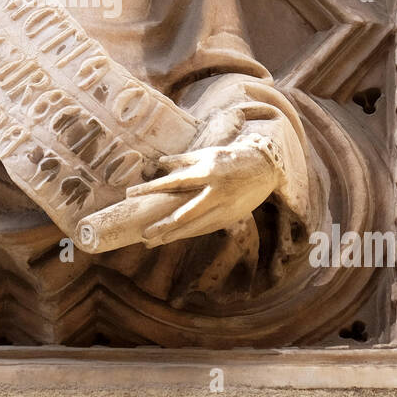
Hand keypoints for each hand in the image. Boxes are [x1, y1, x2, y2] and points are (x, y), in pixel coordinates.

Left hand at [87, 140, 279, 248]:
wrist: (265, 169)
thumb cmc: (232, 158)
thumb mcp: (208, 154)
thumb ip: (183, 160)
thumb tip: (160, 164)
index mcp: (208, 172)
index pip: (173, 182)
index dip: (151, 189)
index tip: (130, 194)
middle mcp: (215, 192)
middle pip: (184, 214)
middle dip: (163, 226)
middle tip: (143, 235)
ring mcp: (224, 208)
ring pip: (194, 227)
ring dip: (173, 235)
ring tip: (153, 242)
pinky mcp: (230, 218)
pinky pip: (205, 228)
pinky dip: (189, 234)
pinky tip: (174, 238)